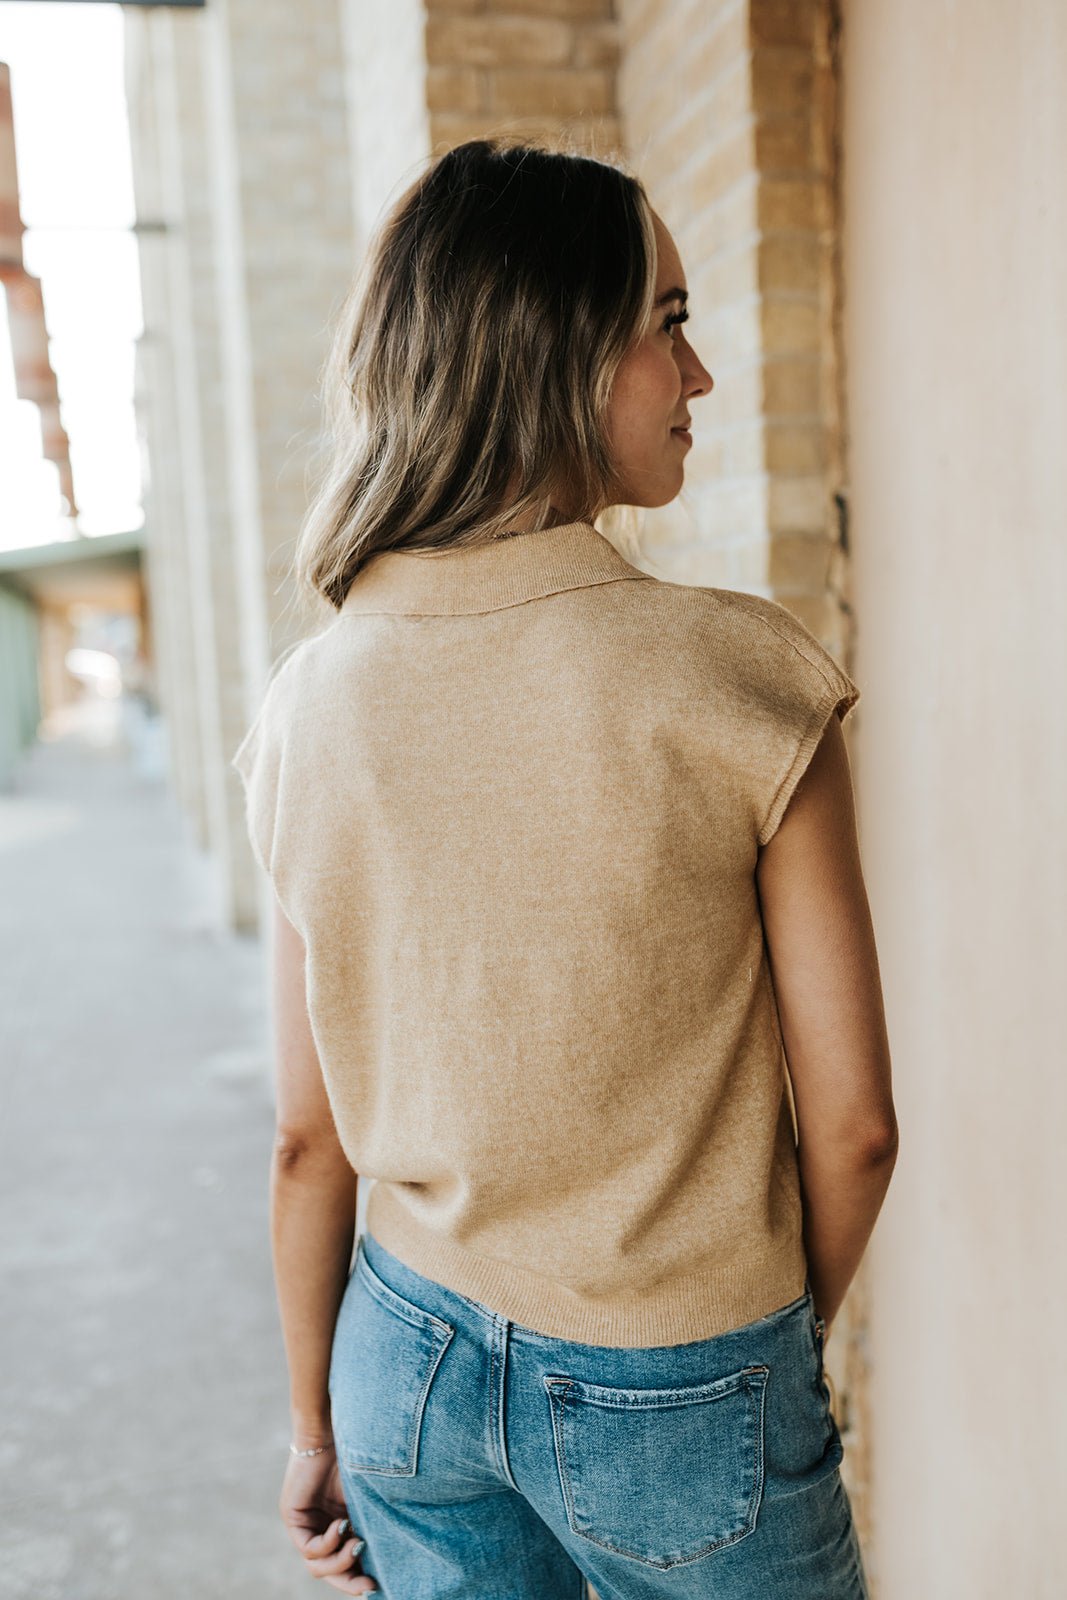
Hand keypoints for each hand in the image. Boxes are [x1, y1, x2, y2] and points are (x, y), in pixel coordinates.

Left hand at [279, 1447, 377, 1594]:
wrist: (341, 1427)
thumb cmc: (363, 1455)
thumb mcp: (370, 1499)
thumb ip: (372, 1524)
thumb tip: (391, 1559)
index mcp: (342, 1522)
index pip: (347, 1563)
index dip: (360, 1578)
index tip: (379, 1586)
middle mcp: (322, 1526)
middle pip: (330, 1570)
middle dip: (350, 1581)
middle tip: (369, 1586)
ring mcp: (306, 1523)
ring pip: (317, 1565)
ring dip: (340, 1562)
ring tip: (358, 1546)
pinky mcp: (293, 1517)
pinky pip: (308, 1547)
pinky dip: (328, 1543)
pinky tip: (342, 1526)